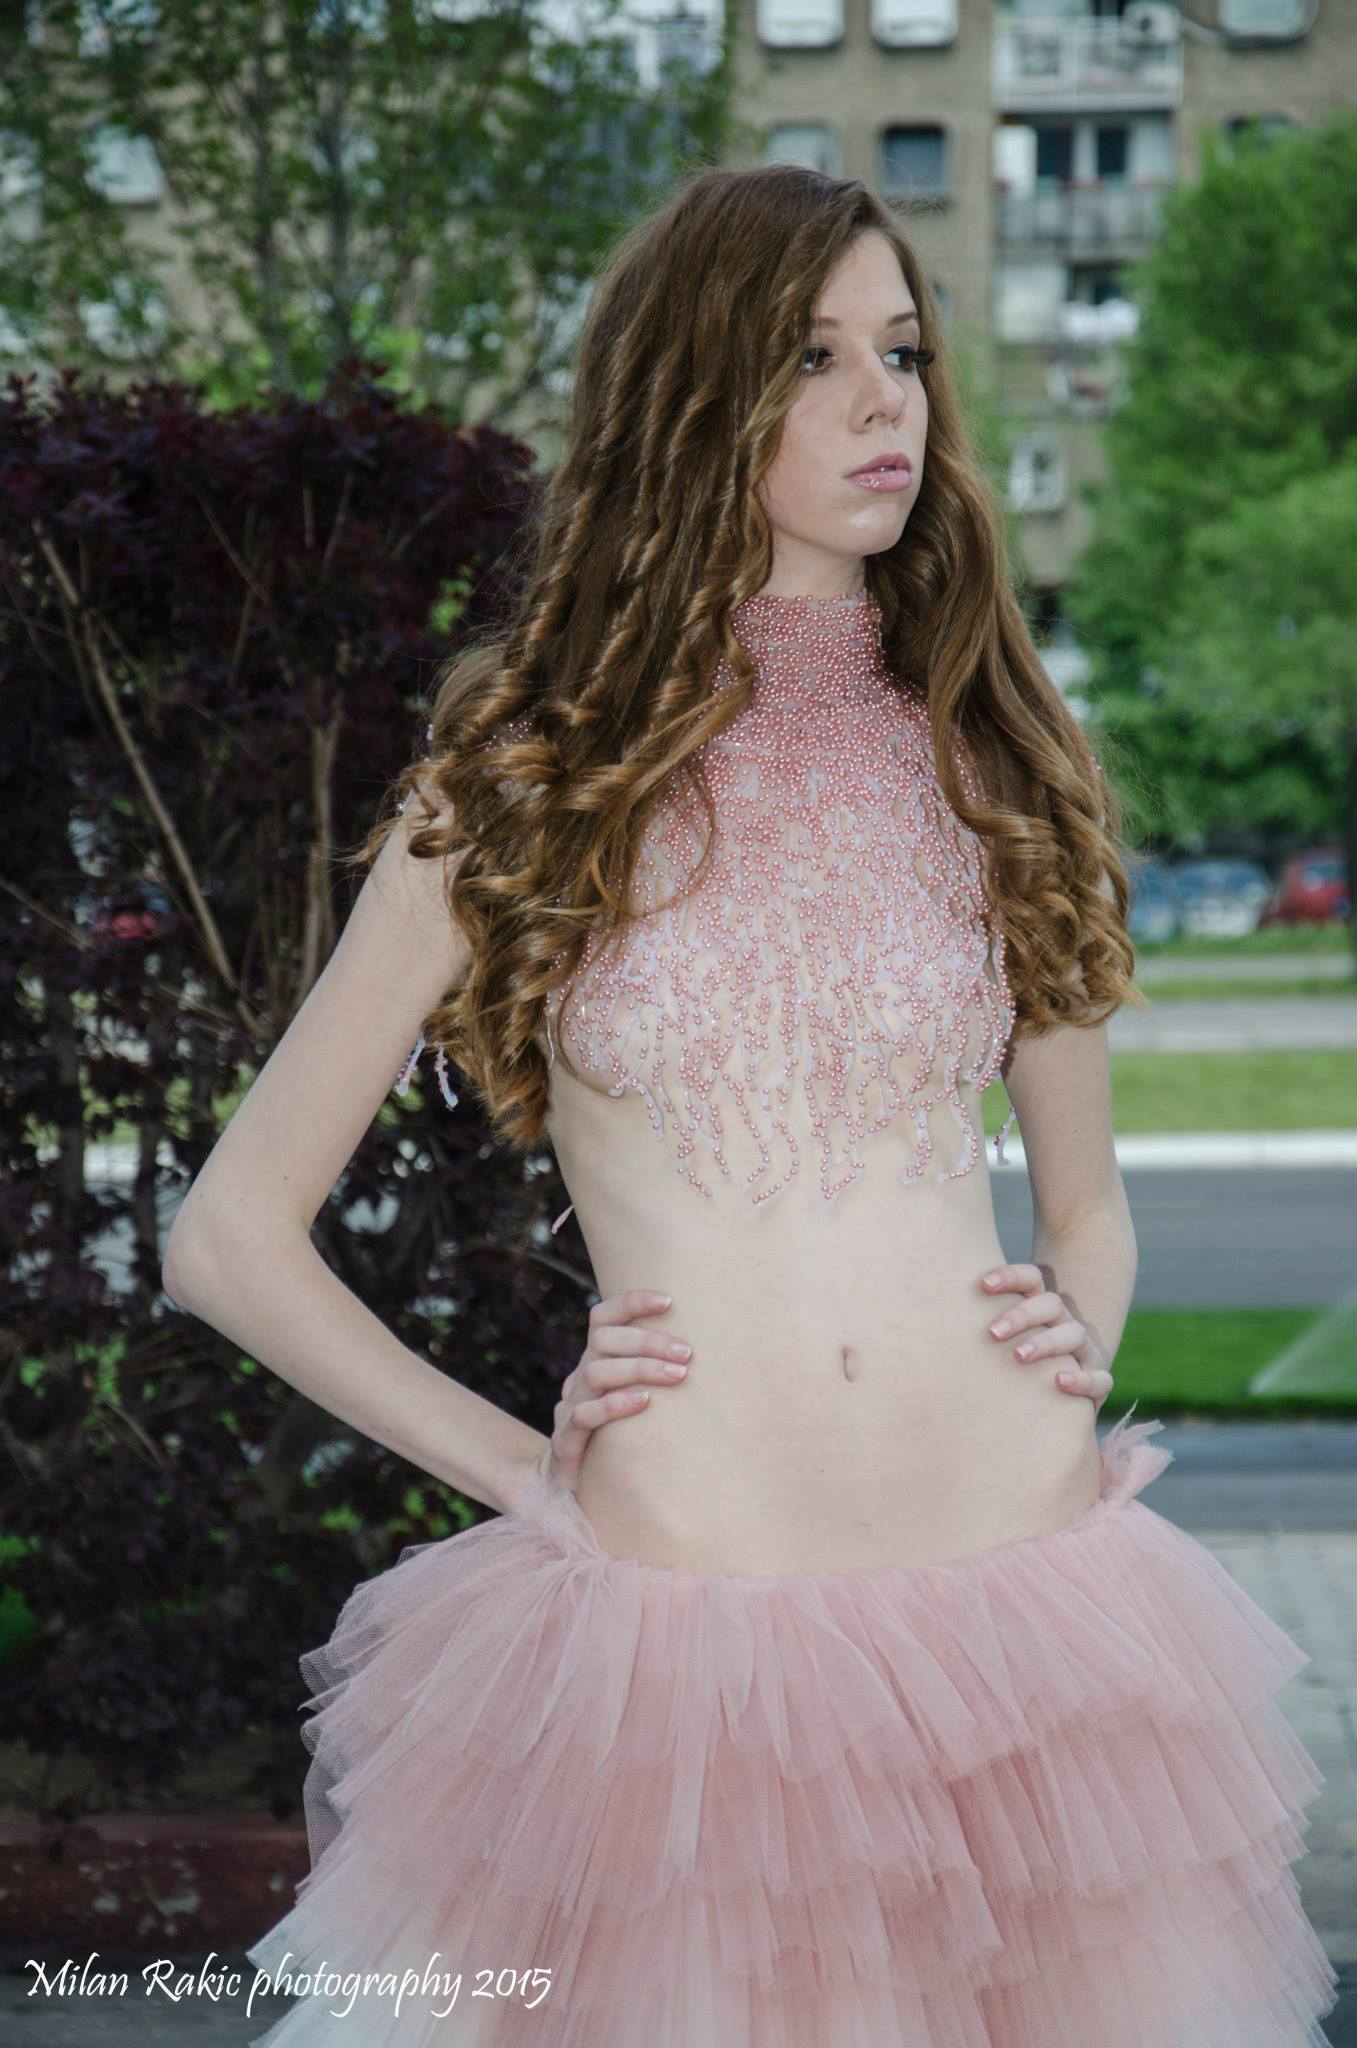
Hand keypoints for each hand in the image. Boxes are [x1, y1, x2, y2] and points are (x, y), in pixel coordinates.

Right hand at [538, 1289, 691, 1495]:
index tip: (668, 1301)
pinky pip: (584, 1416)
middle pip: (602, 1340)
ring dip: (639, 1369)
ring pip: (595, 1373)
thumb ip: (660, 1375)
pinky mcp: (566, 1443)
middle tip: (686, 1352)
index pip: (602, 1318)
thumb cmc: (622, 1438)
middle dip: (647, 1341)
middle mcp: (579, 1379)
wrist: (575, 1490)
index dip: (631, 1302)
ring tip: (677, 1375)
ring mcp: (569, 1409)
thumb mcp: (637, 1399)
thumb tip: (719, 1349)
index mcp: (596, 1362)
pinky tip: (644, 1402)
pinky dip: (615, 1405)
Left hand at [980, 1262, 1113, 1411]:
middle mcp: (1064, 1323)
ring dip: (1046, 1342)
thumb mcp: (993, 1340)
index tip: (981, 1284)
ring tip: (1018, 1356)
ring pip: (1074, 1335)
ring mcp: (1083, 1351)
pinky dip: (1083, 1378)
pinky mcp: (1095, 1381)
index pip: (1032, 1278)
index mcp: (1040, 1306)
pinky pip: (1100, 1378)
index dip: (1010, 1277)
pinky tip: (1059, 1381)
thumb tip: (913, 1311)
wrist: (1050, 1397)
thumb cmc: (1006, 1364)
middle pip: (1051, 1304)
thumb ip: (970, 1324)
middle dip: (1021, 1314)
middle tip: (992, 1332)